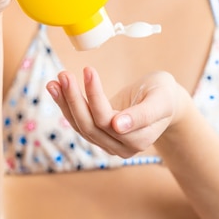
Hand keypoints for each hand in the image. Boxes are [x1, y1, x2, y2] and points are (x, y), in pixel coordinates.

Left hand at [47, 67, 187, 157]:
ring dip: (65, 102)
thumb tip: (118, 127)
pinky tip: (55, 88)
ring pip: (80, 125)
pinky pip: (78, 121)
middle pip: (90, 125)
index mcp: (139, 140)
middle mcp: (121, 146)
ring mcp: (108, 142)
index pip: (108, 119)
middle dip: (74, 99)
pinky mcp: (98, 133)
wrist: (163, 101)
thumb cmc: (164, 95)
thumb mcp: (161, 99)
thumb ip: (144, 114)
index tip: (88, 71)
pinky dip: (65, 104)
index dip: (95, 96)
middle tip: (65, 74)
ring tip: (55, 81)